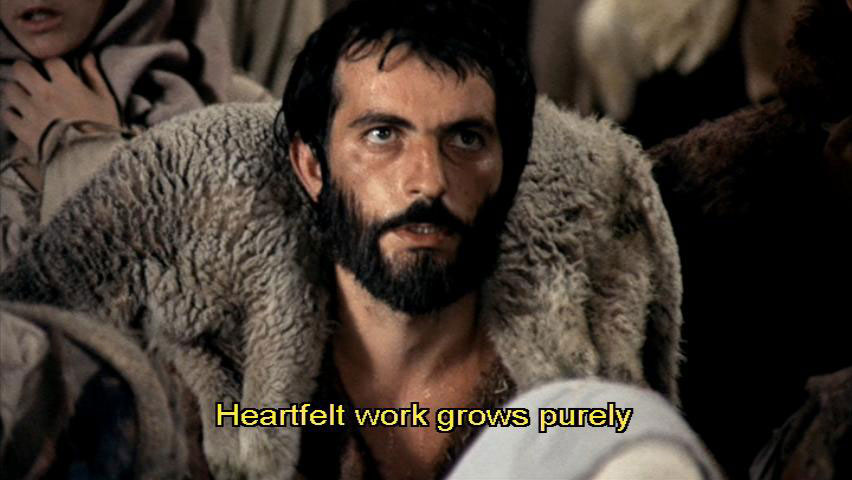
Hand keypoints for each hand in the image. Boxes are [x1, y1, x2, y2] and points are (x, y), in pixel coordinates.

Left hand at [1, 54, 119, 155]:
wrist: (94, 160)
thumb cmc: (104, 128)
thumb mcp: (106, 100)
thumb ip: (94, 76)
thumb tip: (87, 55)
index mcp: (66, 84)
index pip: (51, 61)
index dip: (53, 65)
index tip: (56, 72)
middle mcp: (44, 93)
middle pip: (21, 69)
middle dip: (25, 71)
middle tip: (31, 78)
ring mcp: (31, 112)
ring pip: (10, 90)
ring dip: (16, 91)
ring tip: (24, 97)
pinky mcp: (23, 130)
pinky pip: (7, 114)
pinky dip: (13, 114)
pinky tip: (22, 116)